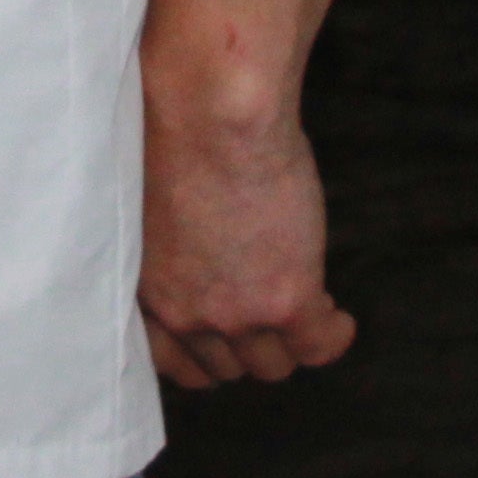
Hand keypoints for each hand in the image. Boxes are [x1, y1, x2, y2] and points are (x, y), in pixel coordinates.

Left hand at [138, 100, 357, 389]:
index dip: (197, 353)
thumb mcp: (151, 206)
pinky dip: (332, 336)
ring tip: (305, 313)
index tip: (218, 339)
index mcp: (141, 283)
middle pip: (222, 365)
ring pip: (270, 364)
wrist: (208, 111)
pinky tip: (336, 316)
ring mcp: (235, 312)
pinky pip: (317, 345)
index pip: (165, 358)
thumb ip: (168, 247)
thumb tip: (196, 258)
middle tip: (266, 317)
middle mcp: (183, 309)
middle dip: (244, 345)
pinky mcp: (286, 302)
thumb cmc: (173, 131)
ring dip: (288, 343)